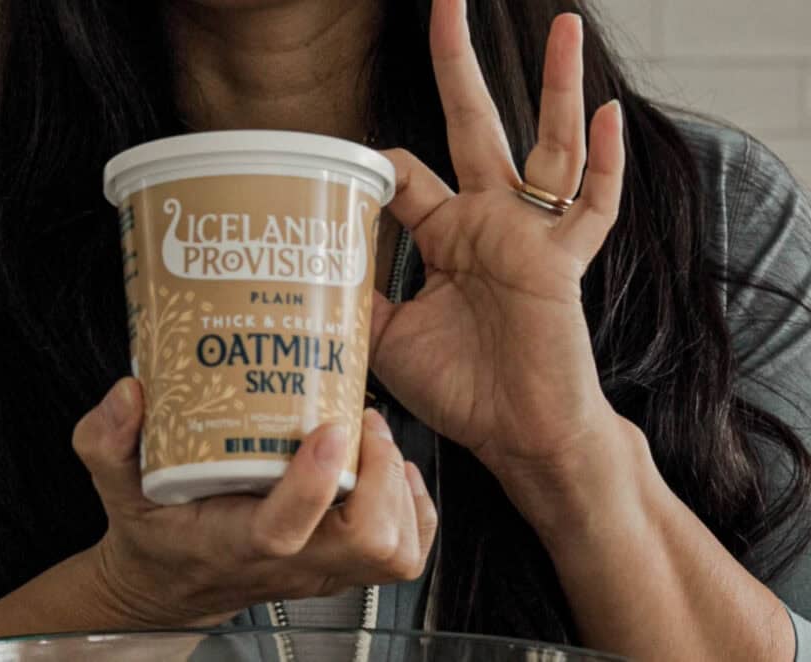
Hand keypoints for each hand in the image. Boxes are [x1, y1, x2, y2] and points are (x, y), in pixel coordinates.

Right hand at [72, 378, 436, 627]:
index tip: (329, 425)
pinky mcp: (343, 568)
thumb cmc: (156, 533)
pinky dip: (415, 509)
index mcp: (235, 543)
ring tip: (377, 438)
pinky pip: (406, 553)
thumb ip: (106, 441)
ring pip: (396, 551)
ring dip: (400, 490)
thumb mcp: (115, 488)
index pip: (285, 531)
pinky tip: (394, 470)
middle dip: (380, 475)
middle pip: (366, 543)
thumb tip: (128, 393)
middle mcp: (292, 564)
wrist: (172, 584)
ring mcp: (324, 571)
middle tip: (364, 419)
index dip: (314, 481)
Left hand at [370, 4, 634, 504]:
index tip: (345, 172)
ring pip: (544, 147)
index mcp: (443, 236)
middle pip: (471, 127)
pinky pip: (591, 207)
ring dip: (554, 87)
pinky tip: (609, 115)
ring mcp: (529, 235)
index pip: (407, 175)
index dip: (375, 168)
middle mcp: (486, 222)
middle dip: (458, 66)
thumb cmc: (457, 389)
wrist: (515, 434)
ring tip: (563, 25)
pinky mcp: (563, 261)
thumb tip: (308, 266)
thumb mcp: (385, 337)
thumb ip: (356, 294)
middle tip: (448, 2)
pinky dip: (605, 165)